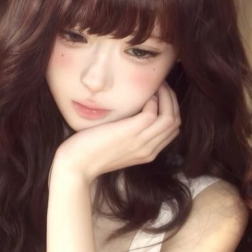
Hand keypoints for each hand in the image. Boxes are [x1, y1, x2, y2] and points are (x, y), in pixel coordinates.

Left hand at [51, 82, 180, 184]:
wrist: (76, 165)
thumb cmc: (90, 152)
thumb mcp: (117, 145)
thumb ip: (131, 133)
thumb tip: (134, 111)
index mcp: (147, 152)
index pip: (172, 129)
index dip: (170, 108)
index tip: (161, 94)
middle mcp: (149, 149)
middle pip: (175, 122)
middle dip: (172, 100)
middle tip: (161, 85)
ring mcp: (141, 142)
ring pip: (170, 117)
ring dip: (166, 96)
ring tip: (156, 85)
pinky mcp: (130, 133)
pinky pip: (153, 113)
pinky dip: (152, 100)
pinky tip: (143, 95)